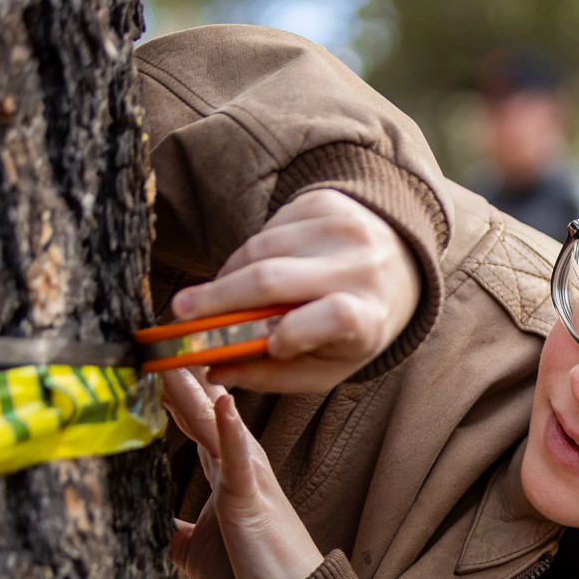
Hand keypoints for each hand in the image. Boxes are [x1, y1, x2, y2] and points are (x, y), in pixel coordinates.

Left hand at [164, 369, 325, 578]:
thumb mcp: (194, 551)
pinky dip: (231, 429)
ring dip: (197, 389)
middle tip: (156, 336)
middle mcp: (238, 466)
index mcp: (225, 474)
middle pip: (203, 410)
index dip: (172, 394)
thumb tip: (150, 526)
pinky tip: (224, 402)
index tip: (149, 363)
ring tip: (178, 353)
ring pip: (216, 423)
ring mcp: (247, 477)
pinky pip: (239, 458)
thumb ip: (175, 531)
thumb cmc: (251, 575)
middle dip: (179, 375)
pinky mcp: (252, 497)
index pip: (193, 423)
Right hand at [167, 189, 421, 392]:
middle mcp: (362, 267)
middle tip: (180, 313)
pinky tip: (254, 269)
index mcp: (372, 316)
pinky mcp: (326, 202)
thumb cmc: (354, 327)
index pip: (337, 317)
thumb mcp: (328, 364)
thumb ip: (274, 376)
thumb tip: (214, 372)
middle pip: (274, 279)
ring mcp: (344, 228)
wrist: (397, 266)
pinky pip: (267, 228)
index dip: (295, 332)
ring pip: (260, 249)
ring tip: (217, 297)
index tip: (266, 344)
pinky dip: (248, 254)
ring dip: (227, 276)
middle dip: (218, 298)